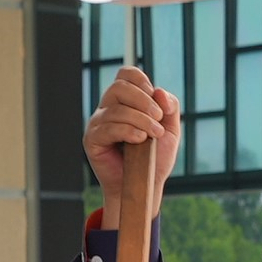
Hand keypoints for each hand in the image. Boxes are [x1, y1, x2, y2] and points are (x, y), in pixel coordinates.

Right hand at [84, 66, 179, 229]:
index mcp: (125, 100)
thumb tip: (159, 91)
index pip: (126, 74)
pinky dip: (127, 131)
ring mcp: (97, 123)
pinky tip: (139, 140)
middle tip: (158, 118)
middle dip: (143, 100)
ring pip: (116, 108)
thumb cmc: (154, 158)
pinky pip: (107, 127)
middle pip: (119, 87)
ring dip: (140, 120)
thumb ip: (170, 107)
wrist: (144, 186)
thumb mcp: (169, 130)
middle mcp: (108, 107)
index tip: (156, 100)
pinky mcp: (92, 139)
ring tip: (154, 135)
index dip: (141, 80)